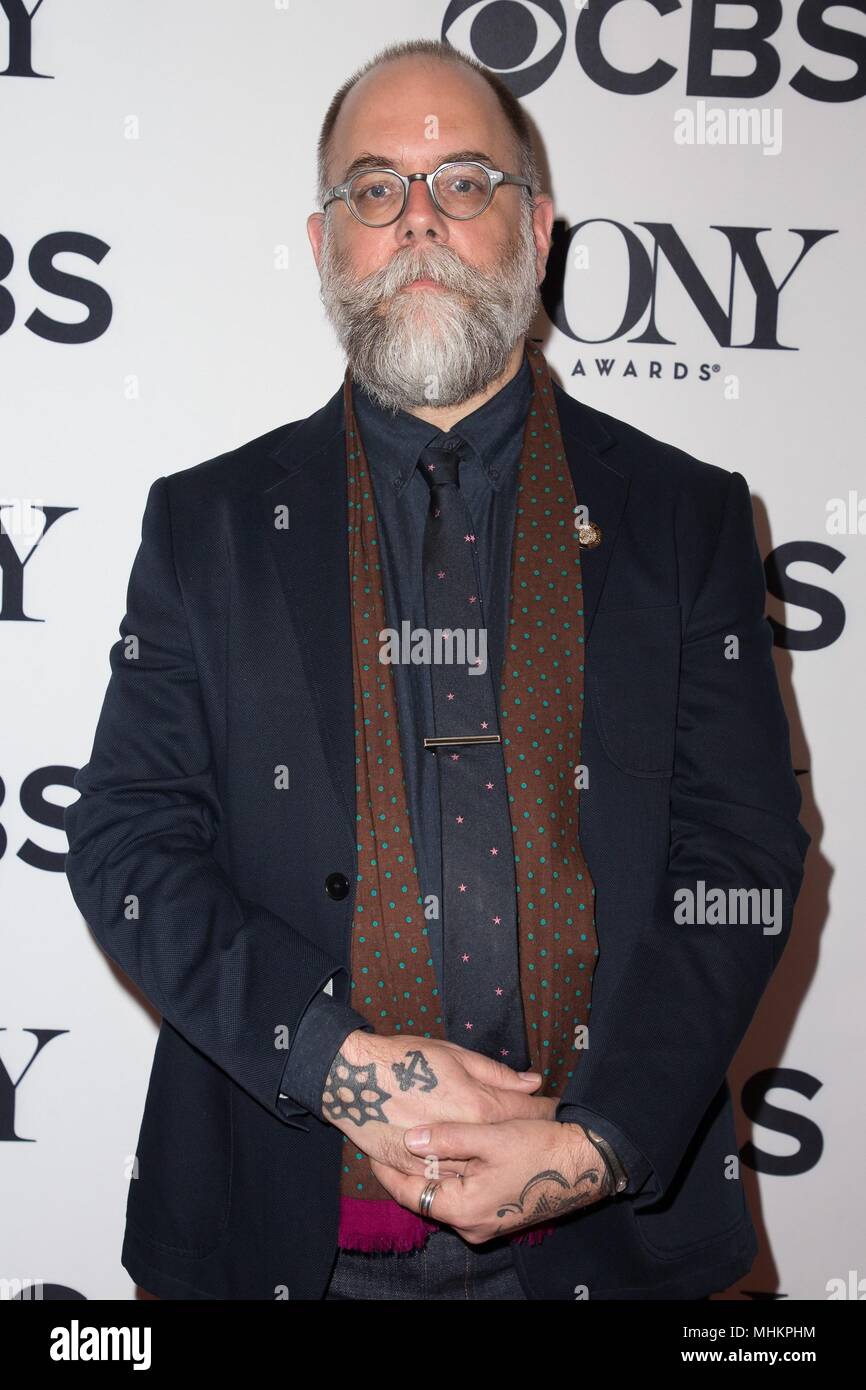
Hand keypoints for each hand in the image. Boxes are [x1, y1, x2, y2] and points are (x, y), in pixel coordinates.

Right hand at [320, 1031, 558, 1175]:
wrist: (352, 1077)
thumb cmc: (404, 1059)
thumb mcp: (454, 1055)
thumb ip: (496, 1074)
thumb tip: (532, 1083)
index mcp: (476, 1105)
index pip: (524, 1113)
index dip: (543, 1110)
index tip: (555, 1109)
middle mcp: (461, 1139)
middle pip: (505, 1145)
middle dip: (523, 1139)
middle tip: (535, 1135)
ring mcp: (436, 1160)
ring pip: (477, 1171)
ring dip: (492, 1162)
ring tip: (504, 1154)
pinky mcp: (412, 1172)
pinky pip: (443, 1181)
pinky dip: (457, 1175)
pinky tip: (467, 1168)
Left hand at [369, 1118, 610, 1242]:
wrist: (586, 1163)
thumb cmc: (539, 1148)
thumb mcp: (490, 1136)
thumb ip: (447, 1138)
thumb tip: (409, 1140)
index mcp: (465, 1210)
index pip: (411, 1195)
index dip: (388, 1172)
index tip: (371, 1149)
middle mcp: (472, 1225)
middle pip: (426, 1198)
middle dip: (407, 1171)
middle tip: (387, 1142)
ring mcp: (486, 1223)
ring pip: (445, 1196)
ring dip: (430, 1173)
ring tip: (411, 1144)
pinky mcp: (498, 1215)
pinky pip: (463, 1197)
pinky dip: (451, 1177)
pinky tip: (447, 1153)